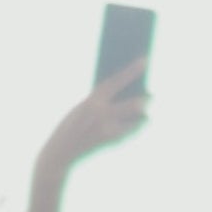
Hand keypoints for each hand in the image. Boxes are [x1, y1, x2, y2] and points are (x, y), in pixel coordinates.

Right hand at [37, 62, 152, 184]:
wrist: (60, 151)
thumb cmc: (71, 124)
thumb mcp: (83, 107)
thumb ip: (102, 100)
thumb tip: (126, 93)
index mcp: (91, 100)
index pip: (116, 80)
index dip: (132, 70)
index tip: (145, 60)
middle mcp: (101, 114)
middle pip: (132, 103)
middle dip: (145, 98)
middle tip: (151, 94)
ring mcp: (108, 129)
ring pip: (136, 119)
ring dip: (143, 114)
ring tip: (146, 109)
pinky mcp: (111, 141)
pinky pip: (131, 130)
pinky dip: (137, 125)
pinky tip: (142, 121)